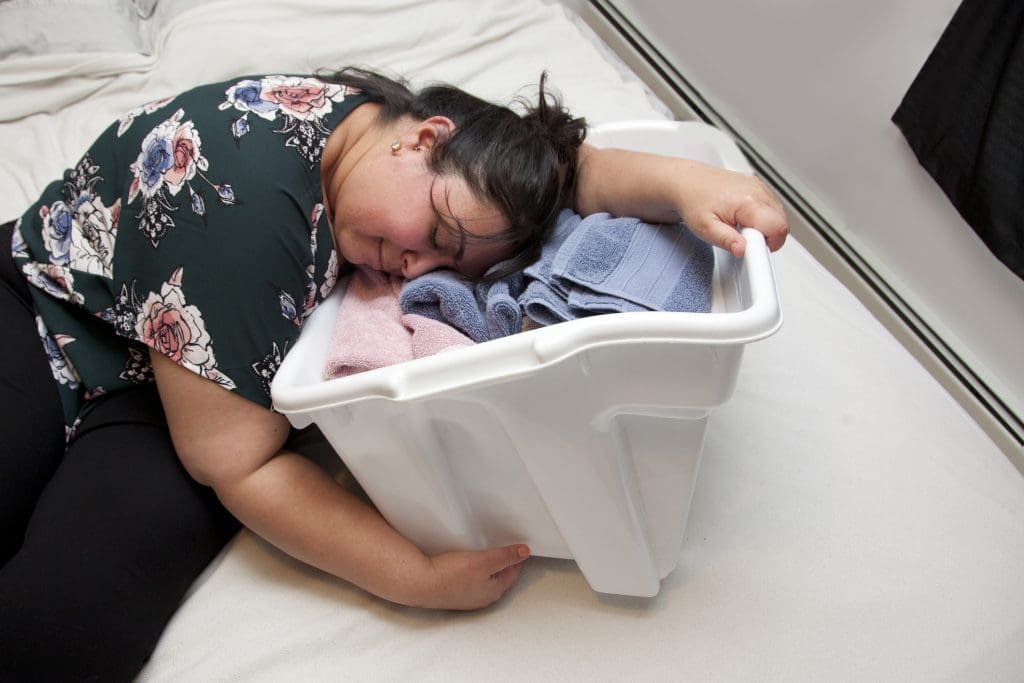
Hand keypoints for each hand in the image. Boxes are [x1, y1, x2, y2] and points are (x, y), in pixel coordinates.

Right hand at [412, 543, 529, 609]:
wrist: (420, 583)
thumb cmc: (450, 576)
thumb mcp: (485, 561)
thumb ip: (506, 556)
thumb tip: (524, 552)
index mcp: (494, 591)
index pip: (513, 572)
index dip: (515, 557)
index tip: (516, 546)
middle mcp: (482, 597)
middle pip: (499, 576)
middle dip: (502, 562)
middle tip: (500, 547)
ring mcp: (468, 596)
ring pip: (484, 578)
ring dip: (485, 566)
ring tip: (482, 552)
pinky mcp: (454, 591)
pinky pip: (469, 579)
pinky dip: (471, 571)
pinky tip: (463, 563)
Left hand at [674, 162, 788, 257]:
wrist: (686, 182)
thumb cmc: (694, 201)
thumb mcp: (705, 228)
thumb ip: (726, 240)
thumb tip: (742, 250)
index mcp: (748, 201)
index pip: (778, 228)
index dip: (767, 244)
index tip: (750, 247)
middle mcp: (758, 191)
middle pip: (782, 223)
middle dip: (767, 238)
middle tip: (743, 239)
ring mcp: (760, 186)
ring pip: (779, 215)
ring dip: (765, 228)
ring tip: (740, 228)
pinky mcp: (759, 186)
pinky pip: (772, 207)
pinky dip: (763, 217)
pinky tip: (743, 219)